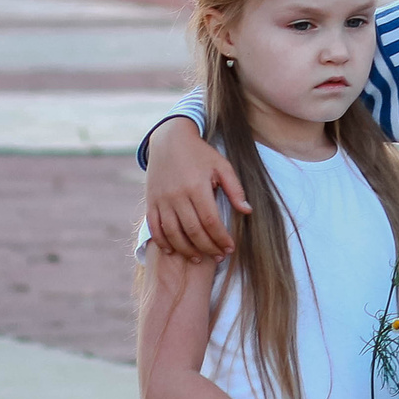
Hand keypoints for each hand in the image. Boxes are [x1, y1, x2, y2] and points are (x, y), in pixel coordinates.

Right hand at [144, 116, 247, 260]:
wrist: (169, 140)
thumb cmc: (200, 154)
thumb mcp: (222, 166)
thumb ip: (235, 189)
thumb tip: (247, 211)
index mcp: (197, 186)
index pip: (211, 221)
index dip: (221, 238)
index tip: (230, 248)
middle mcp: (177, 195)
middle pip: (193, 231)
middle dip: (208, 248)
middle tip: (219, 257)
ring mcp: (162, 199)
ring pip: (173, 233)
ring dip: (186, 250)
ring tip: (198, 258)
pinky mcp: (151, 201)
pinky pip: (154, 227)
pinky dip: (163, 242)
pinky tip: (173, 251)